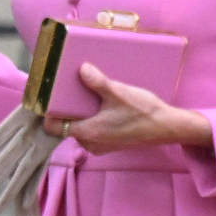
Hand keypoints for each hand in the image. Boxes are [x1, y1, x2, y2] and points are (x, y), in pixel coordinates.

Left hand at [47, 63, 212, 152]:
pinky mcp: (110, 144)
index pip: (53, 128)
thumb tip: (82, 69)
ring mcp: (100, 146)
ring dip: (82, 114)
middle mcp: (90, 144)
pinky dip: (93, 120)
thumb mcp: (118, 93)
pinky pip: (93, 131)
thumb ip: (97, 82)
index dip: (48, 113)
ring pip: (81, 129)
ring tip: (89, 96)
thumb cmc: (143, 112)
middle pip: (66, 126)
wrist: (167, 127)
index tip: (50, 98)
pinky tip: (102, 106)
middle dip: (68, 110)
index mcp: (87, 132)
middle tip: (71, 91)